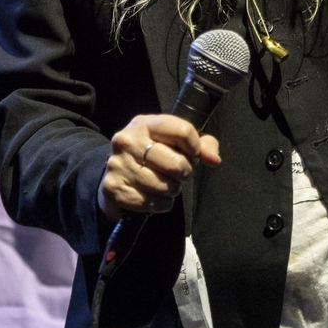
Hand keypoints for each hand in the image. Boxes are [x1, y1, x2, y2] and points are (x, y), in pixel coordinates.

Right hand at [99, 114, 221, 221]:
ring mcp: (118, 165)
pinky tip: (153, 194)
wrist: (114, 175)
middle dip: (184, 172)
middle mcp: (127, 141)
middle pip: (177, 164)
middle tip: (177, 172)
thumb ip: (201, 144)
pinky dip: (160, 204)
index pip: (184, 132)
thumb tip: (213, 159)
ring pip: (167, 187)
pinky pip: (154, 204)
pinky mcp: (115, 189)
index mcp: (144, 124)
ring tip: (163, 183)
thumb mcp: (173, 141)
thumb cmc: (151, 156)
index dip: (196, 148)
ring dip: (172, 190)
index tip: (192, 154)